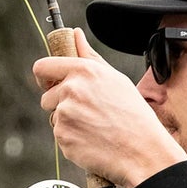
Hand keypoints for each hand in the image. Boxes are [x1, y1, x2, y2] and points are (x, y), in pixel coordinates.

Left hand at [34, 28, 183, 187]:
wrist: (143, 151)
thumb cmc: (135, 116)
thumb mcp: (116, 80)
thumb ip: (90, 57)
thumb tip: (75, 35)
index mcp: (84, 71)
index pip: (43, 67)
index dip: (44, 78)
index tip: (50, 84)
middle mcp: (71, 90)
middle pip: (47, 97)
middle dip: (60, 105)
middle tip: (87, 115)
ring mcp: (65, 114)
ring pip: (55, 118)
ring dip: (69, 124)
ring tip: (95, 129)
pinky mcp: (63, 137)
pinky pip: (60, 137)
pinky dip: (73, 140)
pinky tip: (93, 141)